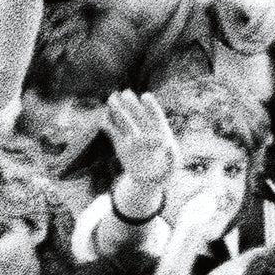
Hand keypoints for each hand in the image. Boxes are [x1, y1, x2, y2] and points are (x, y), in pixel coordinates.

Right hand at [101, 89, 177, 221]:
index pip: (156, 117)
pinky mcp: (121, 144)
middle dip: (132, 104)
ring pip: (124, 121)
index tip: (145, 96)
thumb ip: (172, 157)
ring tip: (111, 98)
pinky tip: (103, 119)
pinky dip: (108, 126)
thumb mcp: (171, 168)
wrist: (148, 181)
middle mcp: (145, 132)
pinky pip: (113, 133)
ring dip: (118, 110)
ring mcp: (132, 137)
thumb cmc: (164, 173)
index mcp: (160, 133)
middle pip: (138, 116)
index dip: (151, 107)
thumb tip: (169, 146)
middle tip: (125, 93)